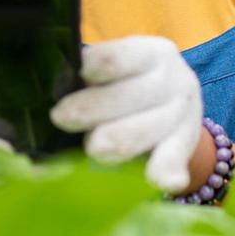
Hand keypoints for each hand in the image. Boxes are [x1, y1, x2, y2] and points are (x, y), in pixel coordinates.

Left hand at [50, 36, 203, 192]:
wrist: (181, 102)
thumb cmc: (134, 83)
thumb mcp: (122, 67)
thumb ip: (91, 76)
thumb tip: (49, 87)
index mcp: (150, 54)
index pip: (119, 57)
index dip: (93, 66)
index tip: (76, 74)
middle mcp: (170, 80)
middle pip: (128, 96)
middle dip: (90, 109)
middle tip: (61, 117)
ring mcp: (180, 115)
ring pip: (142, 131)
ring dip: (113, 142)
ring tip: (92, 148)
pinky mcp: (184, 146)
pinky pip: (175, 160)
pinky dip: (167, 172)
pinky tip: (159, 181)